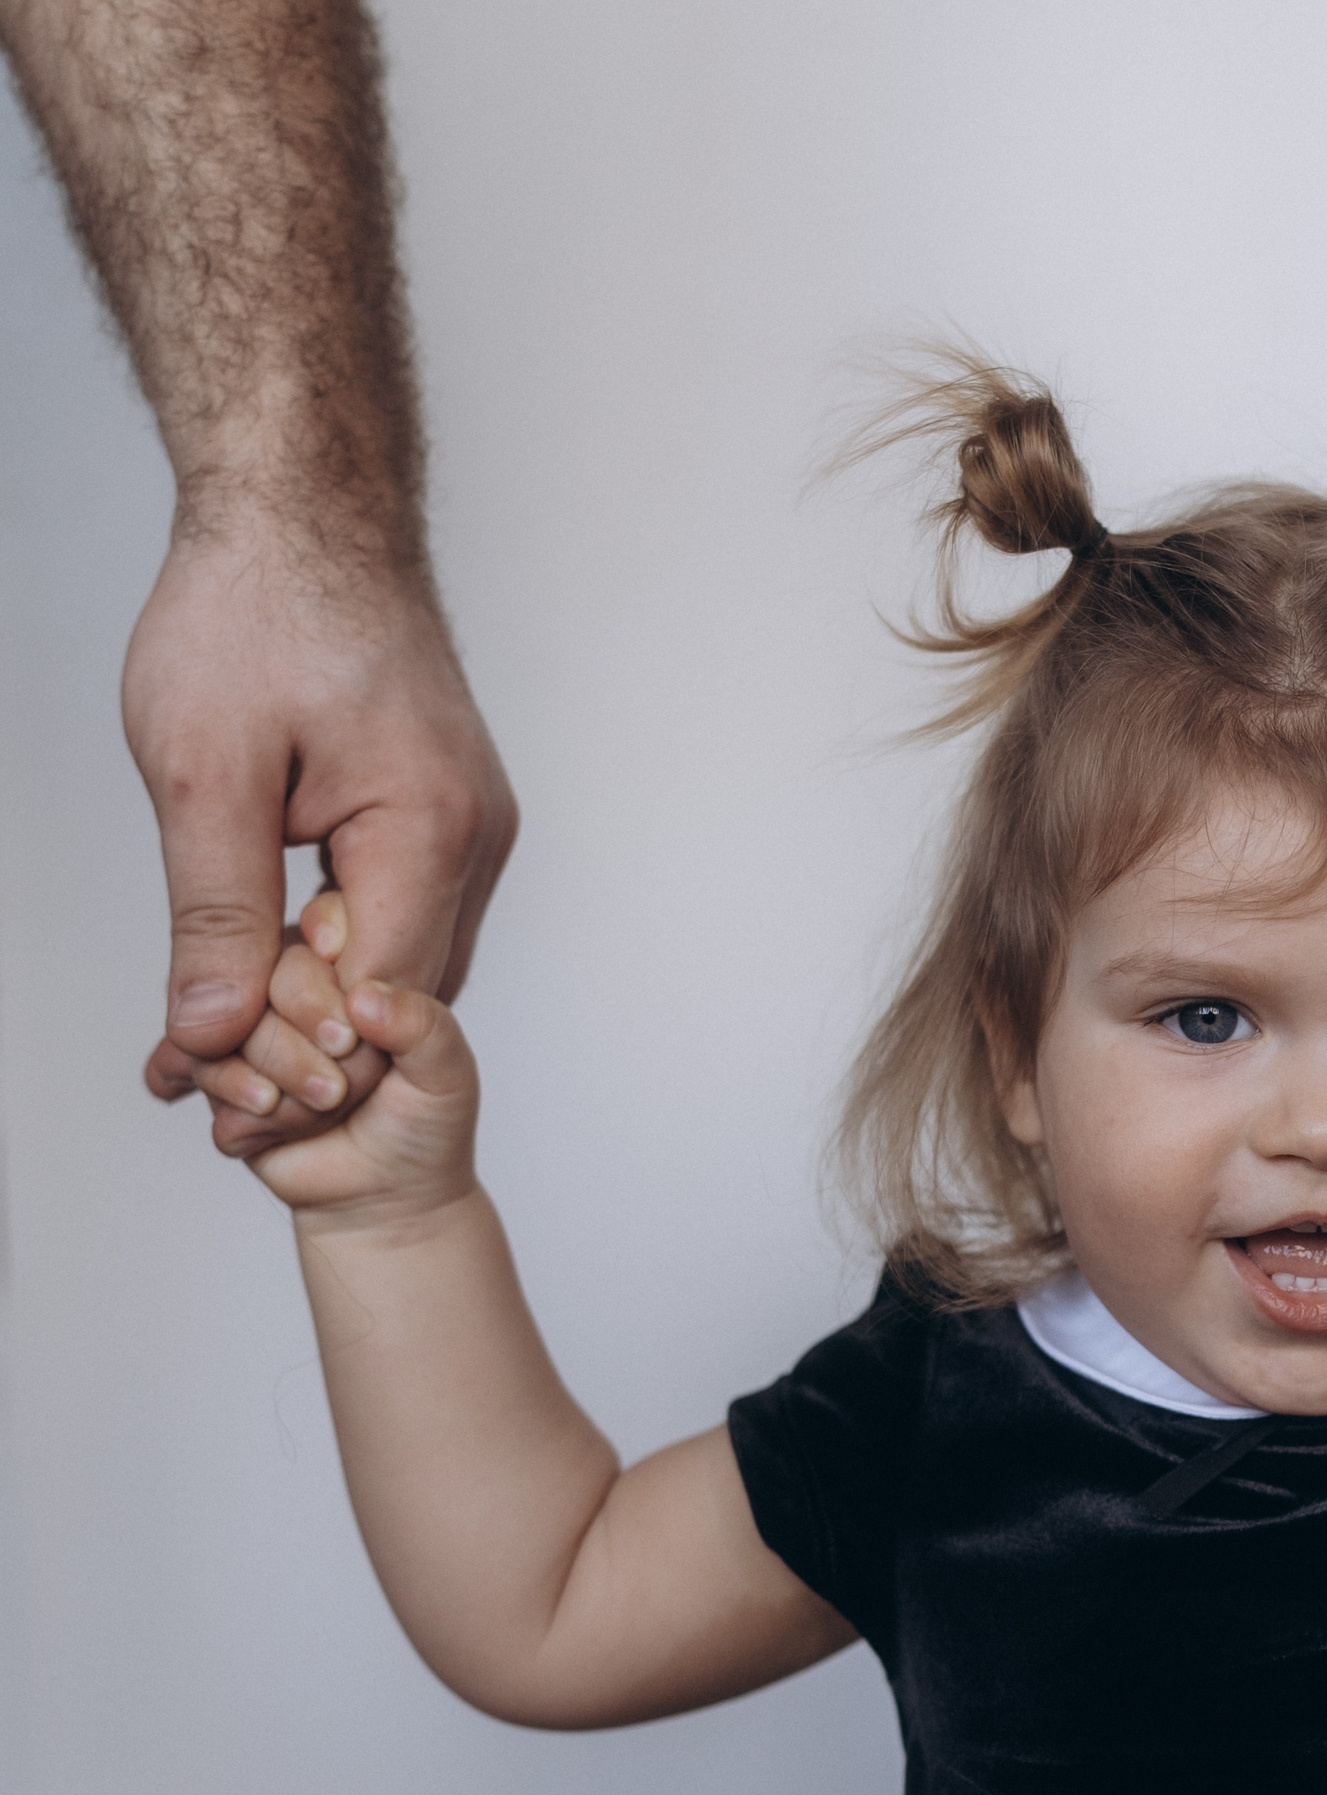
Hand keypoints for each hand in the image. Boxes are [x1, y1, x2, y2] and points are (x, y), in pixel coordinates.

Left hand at [124, 527, 515, 1154]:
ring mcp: (472, 824)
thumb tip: (215, 1032)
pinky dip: (335, 947)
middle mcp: (476, 836)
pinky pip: (402, 909)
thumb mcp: (203, 773)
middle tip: (193, 1083)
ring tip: (213, 1026)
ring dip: (317, 1000)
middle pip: (401, 996)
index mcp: (430, 832)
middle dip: (303, 1048)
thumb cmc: (255, 612)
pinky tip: (265, 956)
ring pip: (404, 959)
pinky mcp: (449, 809)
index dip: (293, 1062)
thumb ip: (213, 913)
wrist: (303, 512)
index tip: (200, 1092)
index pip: (376, 1001)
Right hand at [238, 895, 480, 1223]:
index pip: (326, 924)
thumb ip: (423, 1026)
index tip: (354, 1024)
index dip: (333, 972)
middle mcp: (298, 988)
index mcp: (357, 966)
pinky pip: (204, 1074)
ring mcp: (253, 1028)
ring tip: (323, 1106)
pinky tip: (270, 1121)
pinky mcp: (221, 1072)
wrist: (386, 1194)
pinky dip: (243, 1109)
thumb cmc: (424, 1122)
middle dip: (310, 1040)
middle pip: (270, 976)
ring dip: (280, 1078)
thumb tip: (366, 996)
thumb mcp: (446, 1074)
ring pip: (230, 1027)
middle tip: (344, 1085)